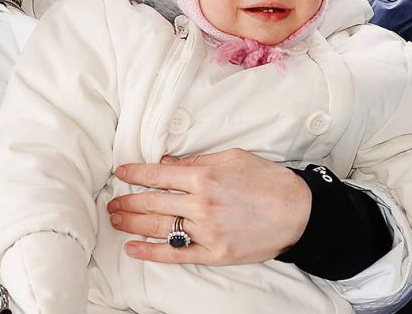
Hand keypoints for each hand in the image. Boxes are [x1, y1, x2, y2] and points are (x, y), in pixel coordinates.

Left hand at [107, 148, 312, 264]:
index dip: (135, 173)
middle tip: (112, 201)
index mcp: (205, 177)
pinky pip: (175, 254)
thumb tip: (167, 165)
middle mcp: (201, 205)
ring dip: (132, 223)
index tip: (120, 173)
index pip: (158, 175)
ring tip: (115, 219)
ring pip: (159, 227)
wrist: (298, 212)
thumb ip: (198, 162)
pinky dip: (150, 252)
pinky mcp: (213, 253)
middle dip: (127, 200)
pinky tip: (133, 248)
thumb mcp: (234, 158)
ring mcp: (206, 232)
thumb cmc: (269, 181)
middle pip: (152, 202)